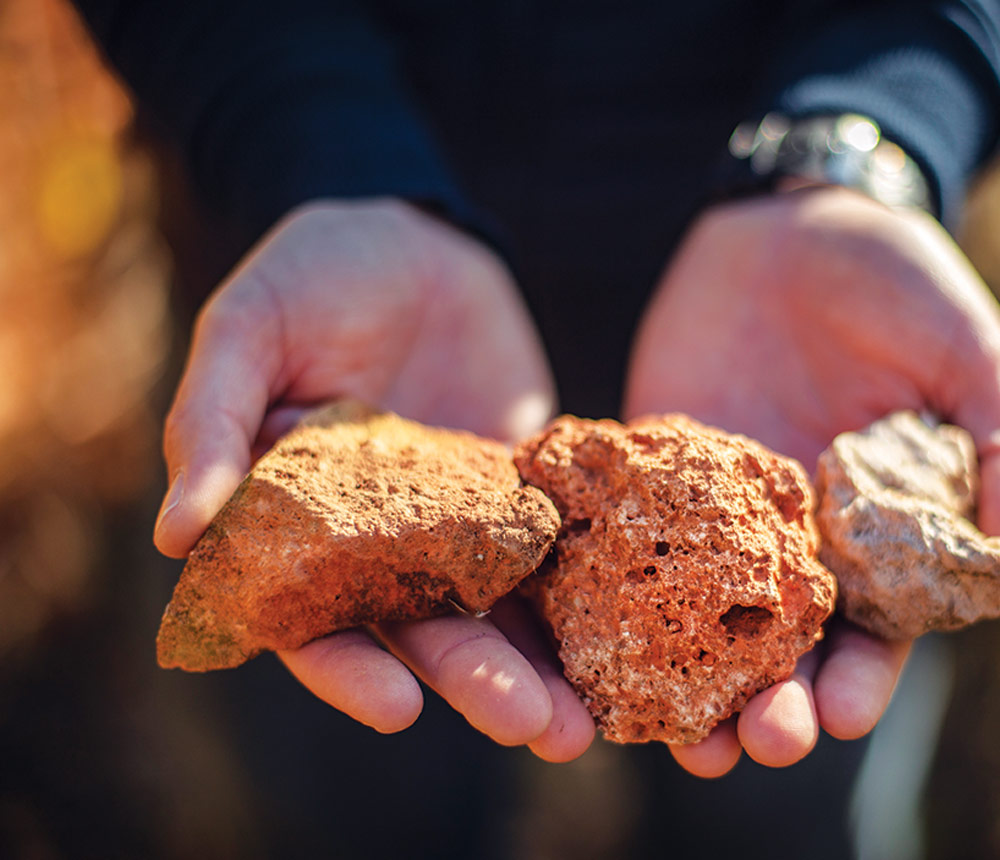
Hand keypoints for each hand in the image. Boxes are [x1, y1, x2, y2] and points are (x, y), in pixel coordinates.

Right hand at [156, 198, 593, 759]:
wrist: (411, 231)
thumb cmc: (308, 275)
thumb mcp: (246, 331)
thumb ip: (211, 424)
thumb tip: (174, 537)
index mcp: (300, 526)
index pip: (313, 622)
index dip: (347, 670)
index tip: (395, 709)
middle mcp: (382, 541)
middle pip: (426, 632)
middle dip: (477, 682)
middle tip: (535, 729)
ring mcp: (461, 519)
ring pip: (501, 607)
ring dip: (543, 664)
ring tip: (588, 721)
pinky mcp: (525, 486)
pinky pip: (559, 542)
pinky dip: (589, 585)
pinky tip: (630, 623)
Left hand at [625, 186, 999, 775]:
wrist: (799, 215)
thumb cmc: (906, 286)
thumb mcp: (973, 361)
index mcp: (875, 536)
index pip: (873, 634)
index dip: (862, 680)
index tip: (844, 713)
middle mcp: (793, 541)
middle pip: (780, 649)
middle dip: (772, 704)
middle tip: (757, 740)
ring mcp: (717, 510)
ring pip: (696, 618)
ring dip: (686, 680)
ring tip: (675, 731)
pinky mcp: (654, 468)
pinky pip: (628, 536)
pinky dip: (610, 588)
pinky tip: (594, 636)